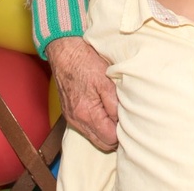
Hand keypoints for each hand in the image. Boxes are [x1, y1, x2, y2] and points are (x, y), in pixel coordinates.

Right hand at [47, 36, 118, 151]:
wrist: (64, 50)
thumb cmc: (85, 62)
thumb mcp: (106, 80)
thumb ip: (115, 105)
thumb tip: (123, 122)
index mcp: (87, 113)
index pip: (110, 140)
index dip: (122, 132)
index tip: (128, 119)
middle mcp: (77, 120)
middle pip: (102, 143)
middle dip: (115, 134)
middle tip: (124, 117)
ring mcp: (72, 118)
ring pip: (95, 137)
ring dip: (106, 129)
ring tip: (114, 111)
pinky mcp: (70, 113)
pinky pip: (87, 128)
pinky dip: (97, 123)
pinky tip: (103, 109)